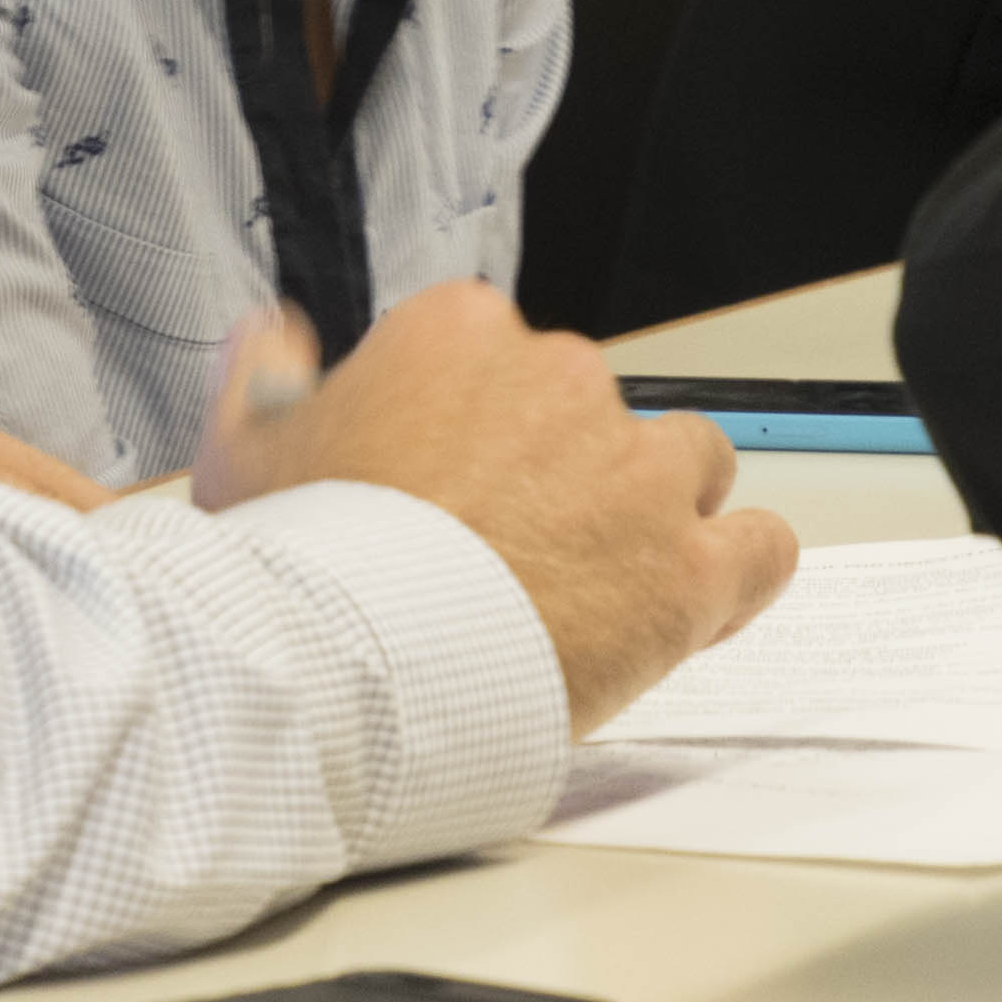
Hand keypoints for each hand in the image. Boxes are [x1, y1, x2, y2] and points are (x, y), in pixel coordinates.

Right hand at [191, 284, 797, 732]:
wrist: (352, 667)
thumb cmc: (301, 567)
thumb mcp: (241, 452)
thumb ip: (265, 377)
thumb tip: (275, 339)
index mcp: (461, 335)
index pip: (502, 357)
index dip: (485, 429)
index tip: (458, 486)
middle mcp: (562, 378)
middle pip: (593, 411)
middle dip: (565, 475)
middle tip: (514, 552)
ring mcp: (634, 471)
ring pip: (688, 465)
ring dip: (657, 514)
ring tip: (602, 582)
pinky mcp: (686, 566)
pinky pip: (760, 547)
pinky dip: (741, 573)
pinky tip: (699, 601)